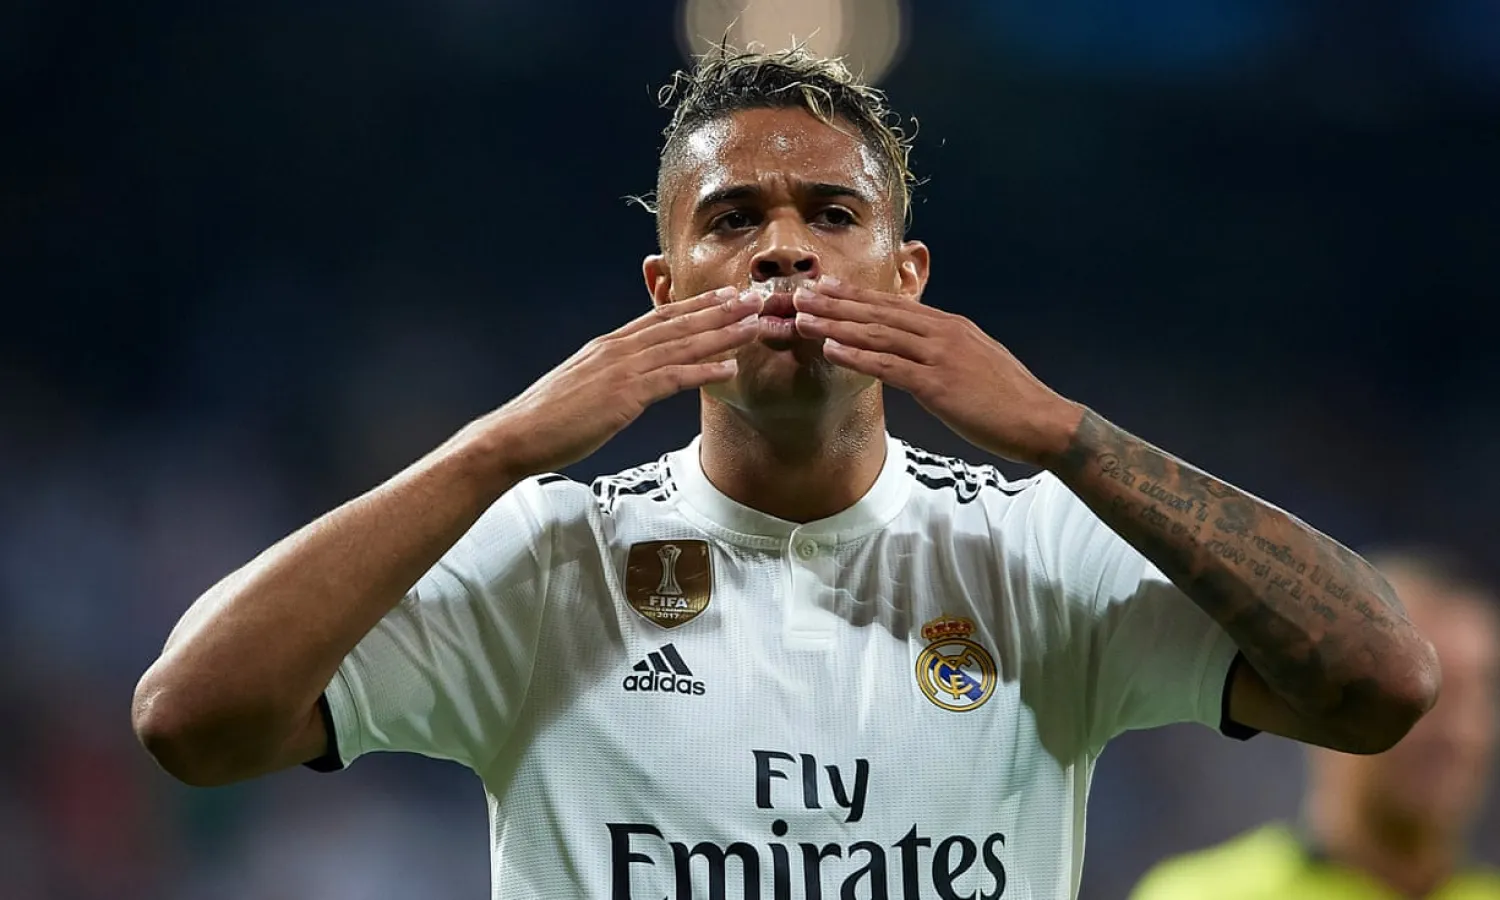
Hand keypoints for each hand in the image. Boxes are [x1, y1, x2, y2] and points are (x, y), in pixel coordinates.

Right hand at [486, 286, 761, 475]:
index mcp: (609, 346)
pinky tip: (729, 368)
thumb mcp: (583, 386)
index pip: (660, 317)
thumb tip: (629, 379)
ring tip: (754, 324)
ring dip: (722, 334)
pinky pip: (672, 379)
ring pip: (682, 345)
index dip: (696, 304)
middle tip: (754, 297)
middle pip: (678, 324)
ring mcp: (621, 370)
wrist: (517, 434)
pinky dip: (704, 371)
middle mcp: (618, 349)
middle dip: (720, 309)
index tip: (725, 294)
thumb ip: (610, 376)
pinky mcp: (623, 395)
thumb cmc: (548, 419)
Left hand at [791, 278, 1083, 466]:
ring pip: (877, 334)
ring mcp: (940, 356)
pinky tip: (830, 349)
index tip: (825, 286)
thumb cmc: (1009, 400)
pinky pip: (889, 367)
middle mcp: (942, 333)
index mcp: (950, 326)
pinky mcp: (938, 385)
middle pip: (879, 313)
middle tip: (800, 292)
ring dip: (836, 324)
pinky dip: (857, 356)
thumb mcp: (976, 361)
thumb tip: (920, 350)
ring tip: (802, 317)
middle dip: (835, 302)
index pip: (894, 305)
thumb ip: (945, 351)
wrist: (1041, 421)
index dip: (856, 295)